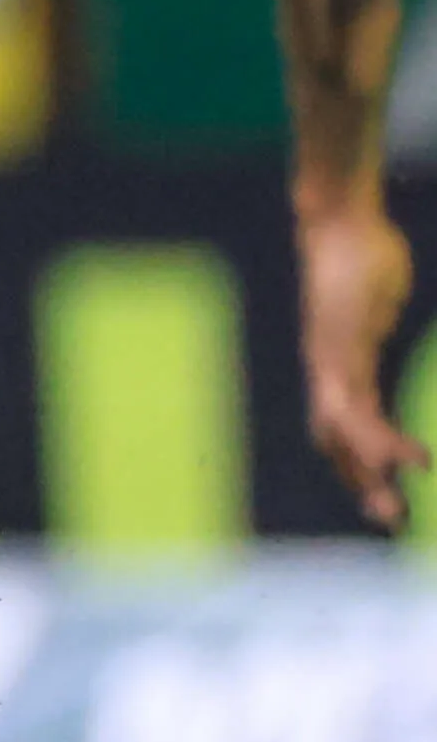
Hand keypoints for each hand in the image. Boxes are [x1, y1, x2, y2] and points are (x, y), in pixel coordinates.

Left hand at [297, 189, 426, 529]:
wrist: (339, 223)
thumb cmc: (362, 254)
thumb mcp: (378, 297)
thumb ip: (378, 314)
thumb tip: (381, 310)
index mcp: (341, 362)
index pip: (344, 422)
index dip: (359, 455)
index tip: (387, 484)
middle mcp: (329, 370)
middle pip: (336, 438)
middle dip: (359, 480)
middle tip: (387, 518)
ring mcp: (331, 363)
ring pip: (346, 434)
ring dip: (370, 473)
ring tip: (396, 506)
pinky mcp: (340, 355)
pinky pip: (359, 410)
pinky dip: (382, 442)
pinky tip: (412, 463)